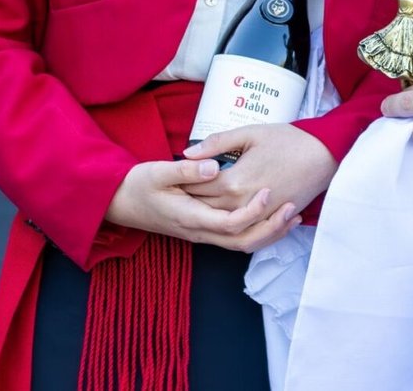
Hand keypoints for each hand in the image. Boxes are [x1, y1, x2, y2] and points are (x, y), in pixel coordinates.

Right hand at [104, 159, 299, 252]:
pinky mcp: (204, 231)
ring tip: (293, 215)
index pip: (230, 224)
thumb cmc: (137, 185)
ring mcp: (202, 235)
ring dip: (269, 233)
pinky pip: (236, 239)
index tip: (268, 190)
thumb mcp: (157, 172)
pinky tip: (273, 218)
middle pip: (242, 242)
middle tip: (292, 208)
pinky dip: (258, 232)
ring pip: (242, 245)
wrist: (119, 203)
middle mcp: (199, 232)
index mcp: (190, 218)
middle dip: (271, 228)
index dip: (252, 211)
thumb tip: (213, 166)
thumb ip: (186, 169)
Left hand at [181, 123, 338, 217]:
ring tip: (194, 207)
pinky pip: (244, 233)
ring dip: (207, 216)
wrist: (323, 156)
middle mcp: (243, 204)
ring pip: (222, 225)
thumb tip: (187, 153)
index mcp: (234, 182)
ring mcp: (257, 216)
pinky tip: (222, 219)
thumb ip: (216, 143)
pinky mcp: (269, 221)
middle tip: (173, 194)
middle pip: (206, 208)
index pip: (197, 187)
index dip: (182, 182)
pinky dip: (229, 229)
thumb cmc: (288, 140)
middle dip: (189, 201)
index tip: (169, 178)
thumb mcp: (250, 133)